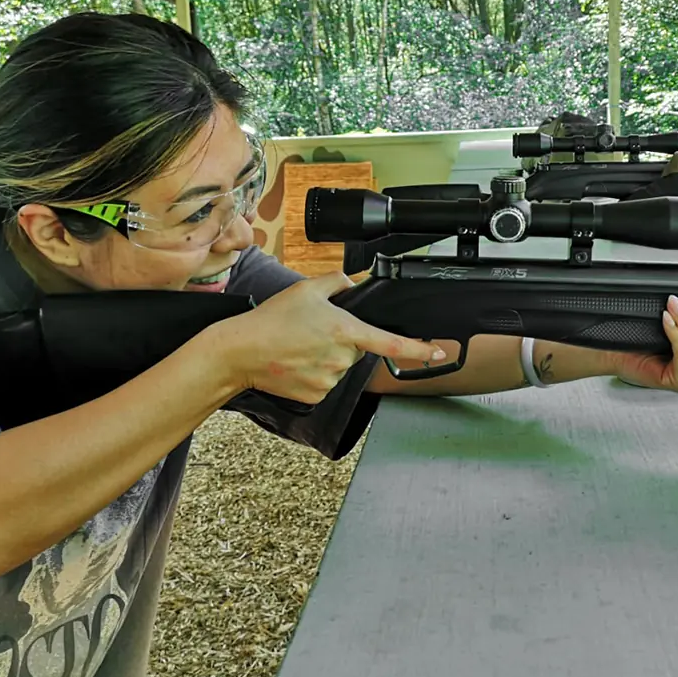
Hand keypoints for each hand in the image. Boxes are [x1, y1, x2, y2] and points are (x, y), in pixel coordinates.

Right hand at [208, 271, 445, 405]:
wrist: (241, 351)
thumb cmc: (272, 319)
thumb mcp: (306, 289)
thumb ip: (337, 281)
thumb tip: (352, 281)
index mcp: (345, 330)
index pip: (391, 343)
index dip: (418, 350)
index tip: (436, 353)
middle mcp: (341, 358)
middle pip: (357, 351)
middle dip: (342, 341)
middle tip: (313, 332)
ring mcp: (329, 379)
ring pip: (340, 367)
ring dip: (327, 358)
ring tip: (299, 347)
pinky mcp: (317, 395)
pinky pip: (326, 383)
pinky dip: (314, 374)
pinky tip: (295, 363)